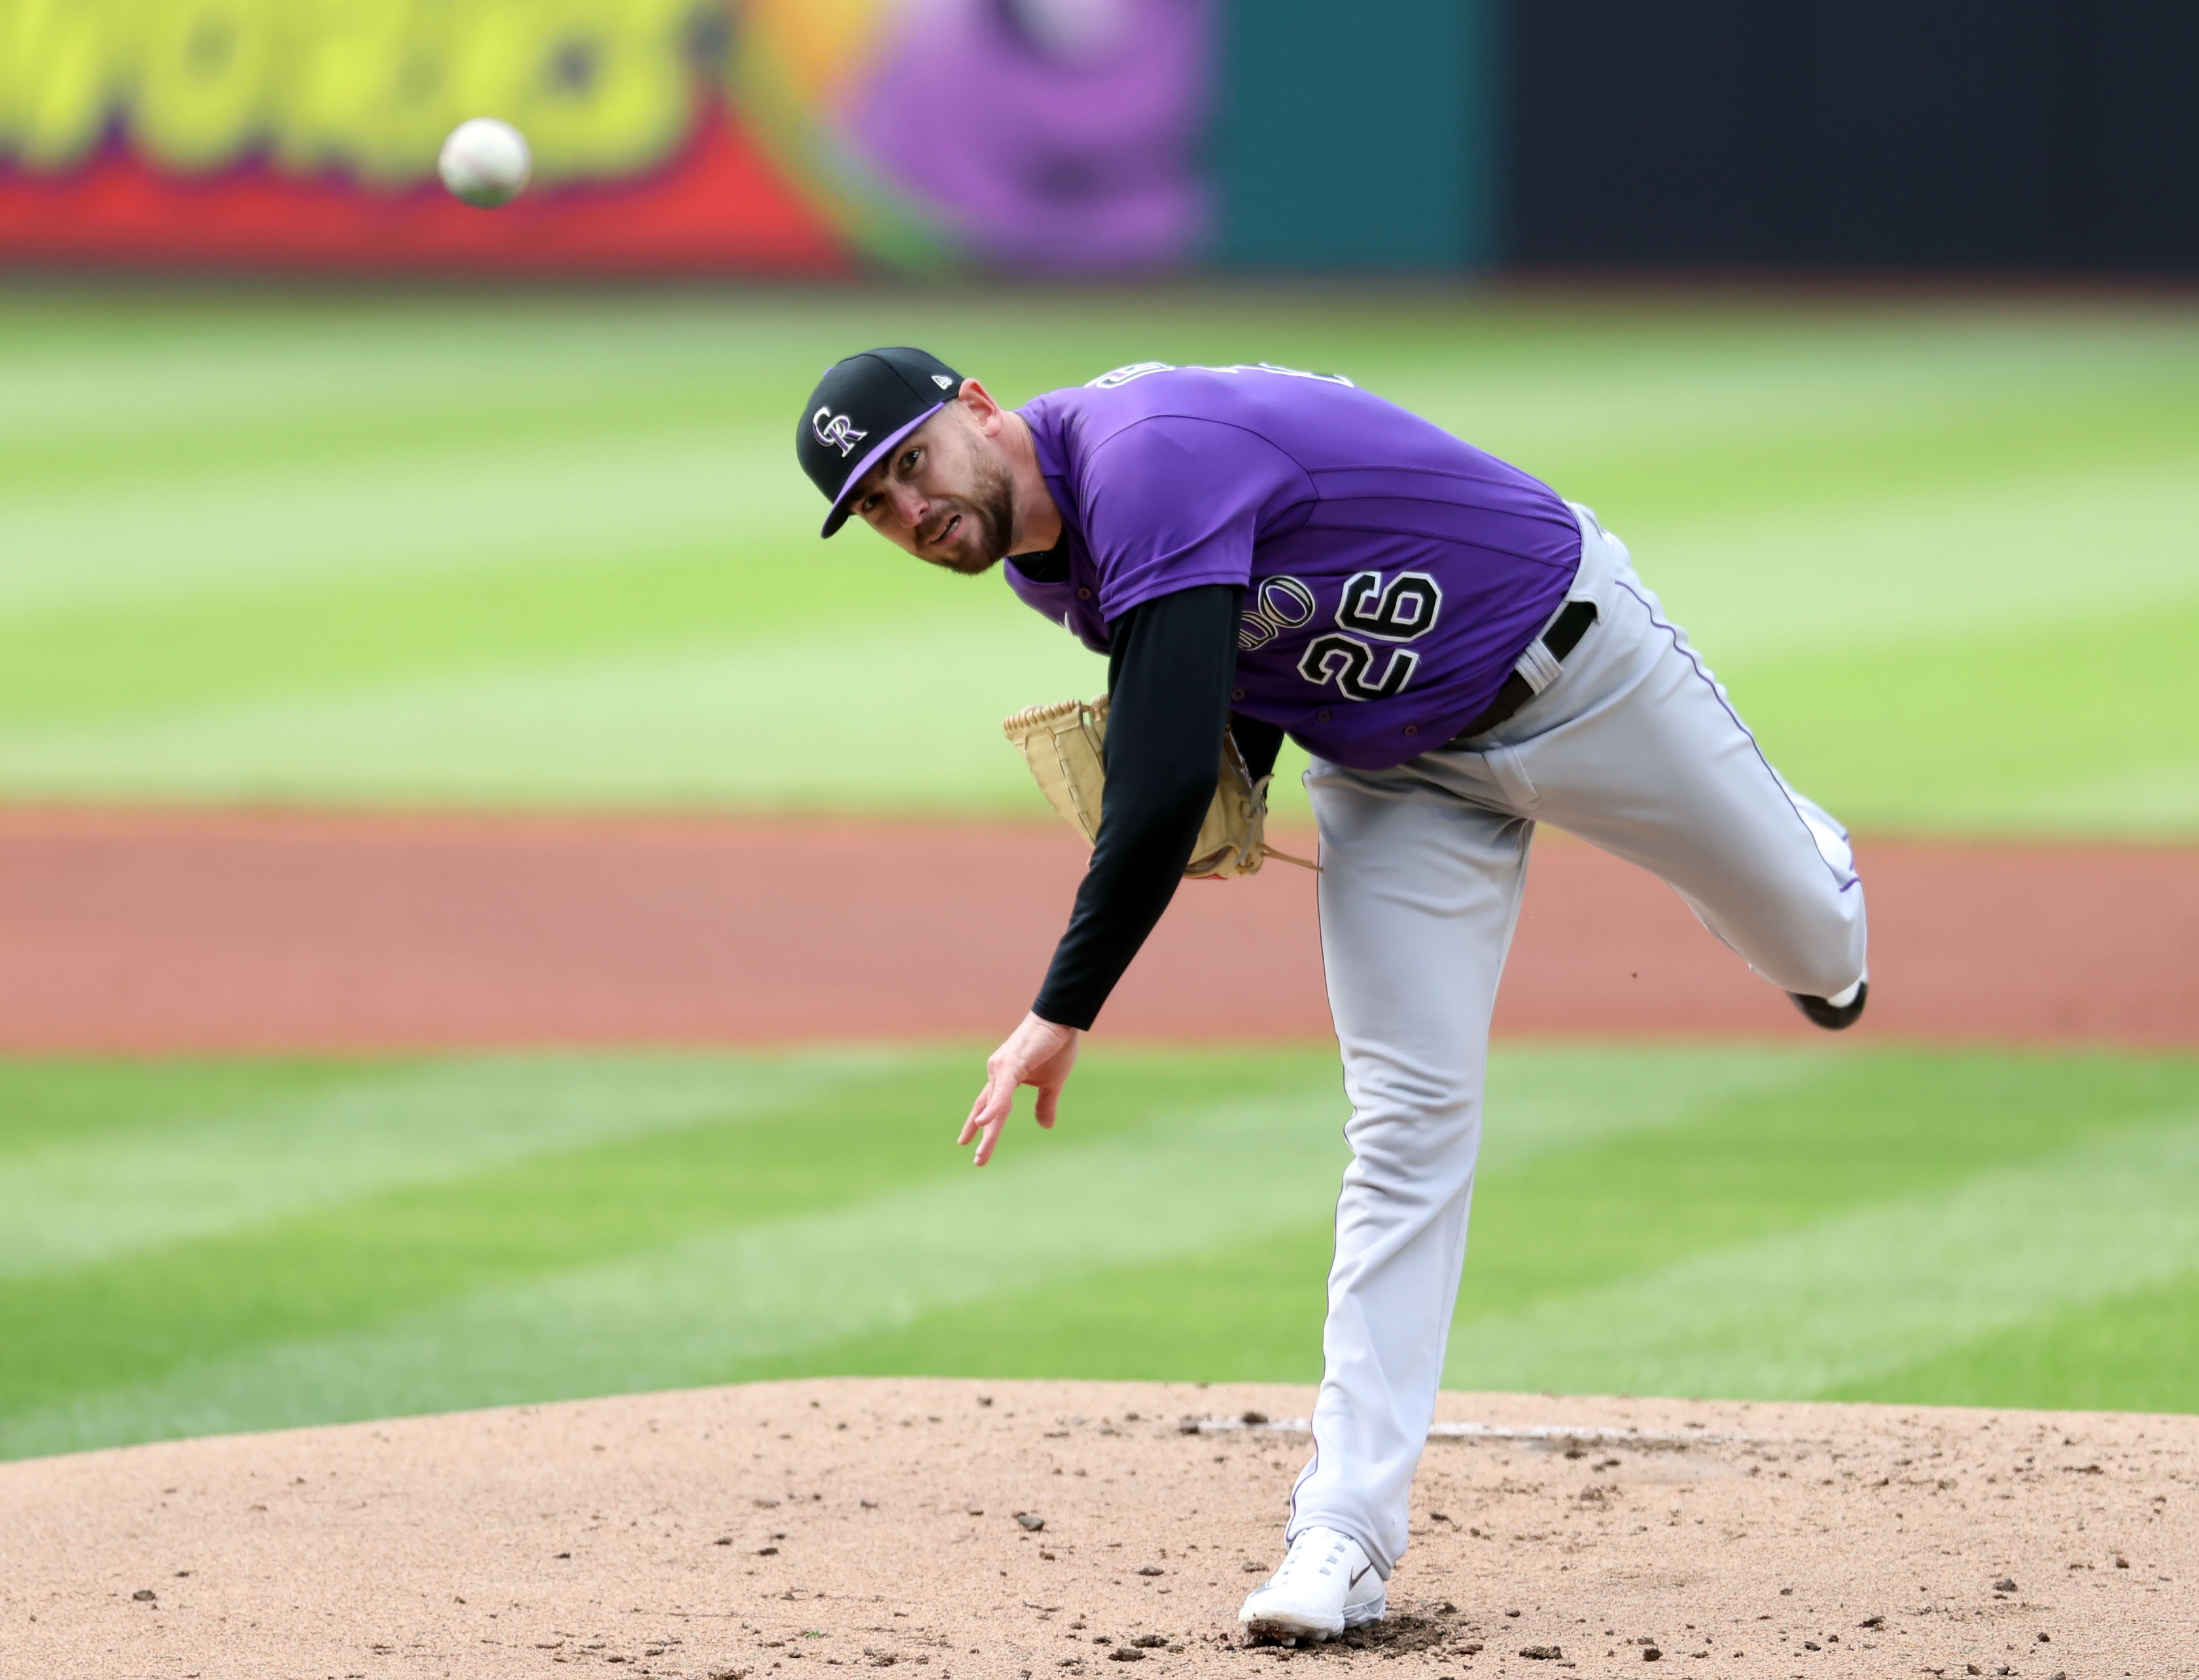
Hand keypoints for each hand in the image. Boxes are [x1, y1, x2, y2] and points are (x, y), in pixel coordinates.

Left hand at [959, 1011, 1080, 1165]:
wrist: (1062, 1019)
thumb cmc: (1055, 1046)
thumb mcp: (1052, 1083)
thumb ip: (1045, 1104)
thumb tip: (1045, 1126)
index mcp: (1005, 1076)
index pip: (988, 1103)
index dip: (978, 1122)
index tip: (966, 1142)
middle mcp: (998, 1072)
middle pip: (987, 1107)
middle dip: (982, 1135)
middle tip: (978, 1159)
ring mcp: (1002, 1068)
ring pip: (993, 1104)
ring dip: (987, 1129)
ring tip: (979, 1152)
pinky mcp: (1013, 1064)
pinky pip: (1002, 1091)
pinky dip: (993, 1107)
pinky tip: (984, 1122)